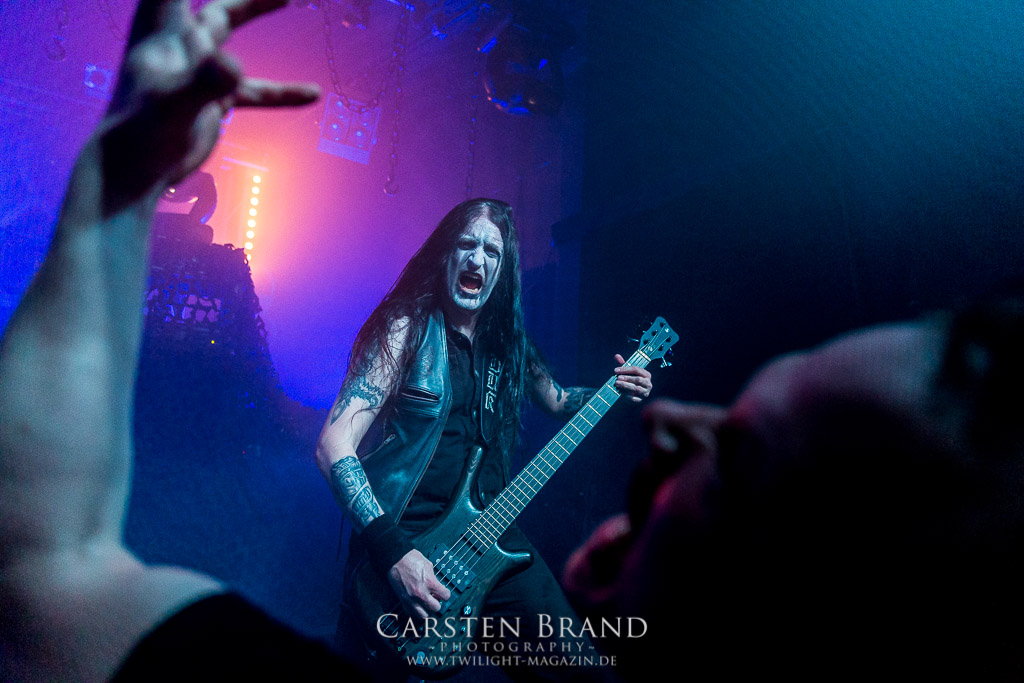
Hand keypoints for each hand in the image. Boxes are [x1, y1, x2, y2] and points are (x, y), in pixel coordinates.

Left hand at [96, 0, 318, 212]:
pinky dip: (280, 91)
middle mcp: (182, 41)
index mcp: (167, 32)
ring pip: (231, 26)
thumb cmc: (143, 135)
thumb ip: (205, 84)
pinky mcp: (212, 98)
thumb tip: (235, 66)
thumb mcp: (174, 108)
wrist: (134, 174)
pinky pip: (253, 89)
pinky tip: (312, 94)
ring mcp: (197, 68)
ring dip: (259, 7)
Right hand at [388, 549, 451, 619]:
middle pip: (436, 608)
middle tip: (435, 598)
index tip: (444, 593)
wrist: (396, 559)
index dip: (446, 594)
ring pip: (423, 615)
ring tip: (426, 604)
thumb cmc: (410, 558)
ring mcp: (411, 598)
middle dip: (437, 603)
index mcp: (430, 582)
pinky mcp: (402, 599)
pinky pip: (410, 612)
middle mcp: (421, 593)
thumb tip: (436, 584)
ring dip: (427, 610)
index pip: (445, 596)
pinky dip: (415, 611)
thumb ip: (433, 577)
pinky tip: (417, 605)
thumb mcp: (428, 565)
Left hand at [613, 353, 652, 401]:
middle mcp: (648, 383)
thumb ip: (623, 364)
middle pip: (637, 379)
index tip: (615, 370)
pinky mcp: (641, 400)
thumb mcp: (627, 372)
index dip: (625, 369)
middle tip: (617, 378)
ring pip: (635, 389)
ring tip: (616, 384)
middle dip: (626, 378)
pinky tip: (620, 392)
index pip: (636, 369)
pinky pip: (634, 398)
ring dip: (625, 386)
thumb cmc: (631, 380)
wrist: (633, 394)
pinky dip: (626, 395)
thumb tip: (616, 355)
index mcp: (646, 374)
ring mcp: (645, 392)